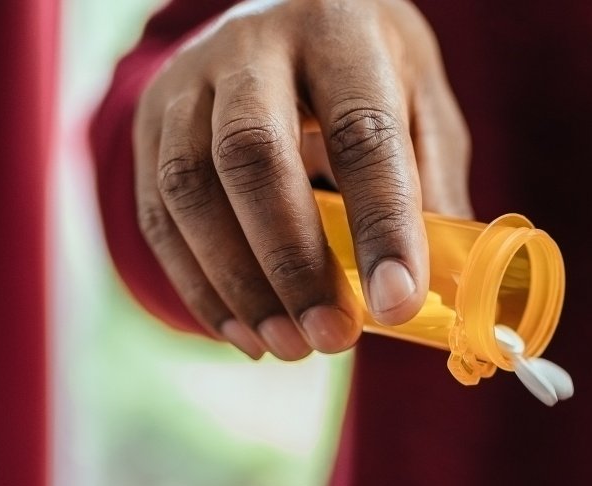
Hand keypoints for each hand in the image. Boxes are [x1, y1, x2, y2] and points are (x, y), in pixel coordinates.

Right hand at [134, 0, 471, 358]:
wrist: (283, 14)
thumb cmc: (371, 78)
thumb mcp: (423, 108)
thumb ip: (433, 189)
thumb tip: (441, 291)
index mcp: (341, 33)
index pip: (361, 131)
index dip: (381, 223)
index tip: (397, 303)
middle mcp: (253, 45)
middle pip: (252, 155)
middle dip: (292, 262)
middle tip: (332, 337)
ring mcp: (189, 81)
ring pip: (190, 188)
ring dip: (239, 285)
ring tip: (290, 346)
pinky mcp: (151, 123)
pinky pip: (159, 215)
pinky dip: (200, 287)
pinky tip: (246, 332)